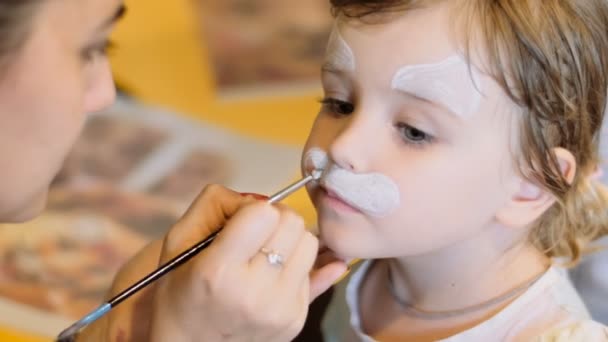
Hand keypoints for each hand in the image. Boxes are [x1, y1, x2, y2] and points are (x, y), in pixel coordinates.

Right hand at [149, 185, 346, 341]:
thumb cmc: (181, 290)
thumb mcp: (179, 240)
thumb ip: (217, 203)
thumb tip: (264, 197)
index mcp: (219, 271)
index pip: (264, 213)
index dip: (253, 210)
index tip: (242, 222)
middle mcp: (254, 293)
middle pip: (294, 224)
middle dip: (276, 220)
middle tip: (257, 234)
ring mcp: (280, 310)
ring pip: (310, 243)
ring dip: (290, 241)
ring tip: (265, 255)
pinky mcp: (296, 320)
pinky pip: (314, 270)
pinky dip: (294, 266)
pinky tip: (272, 275)